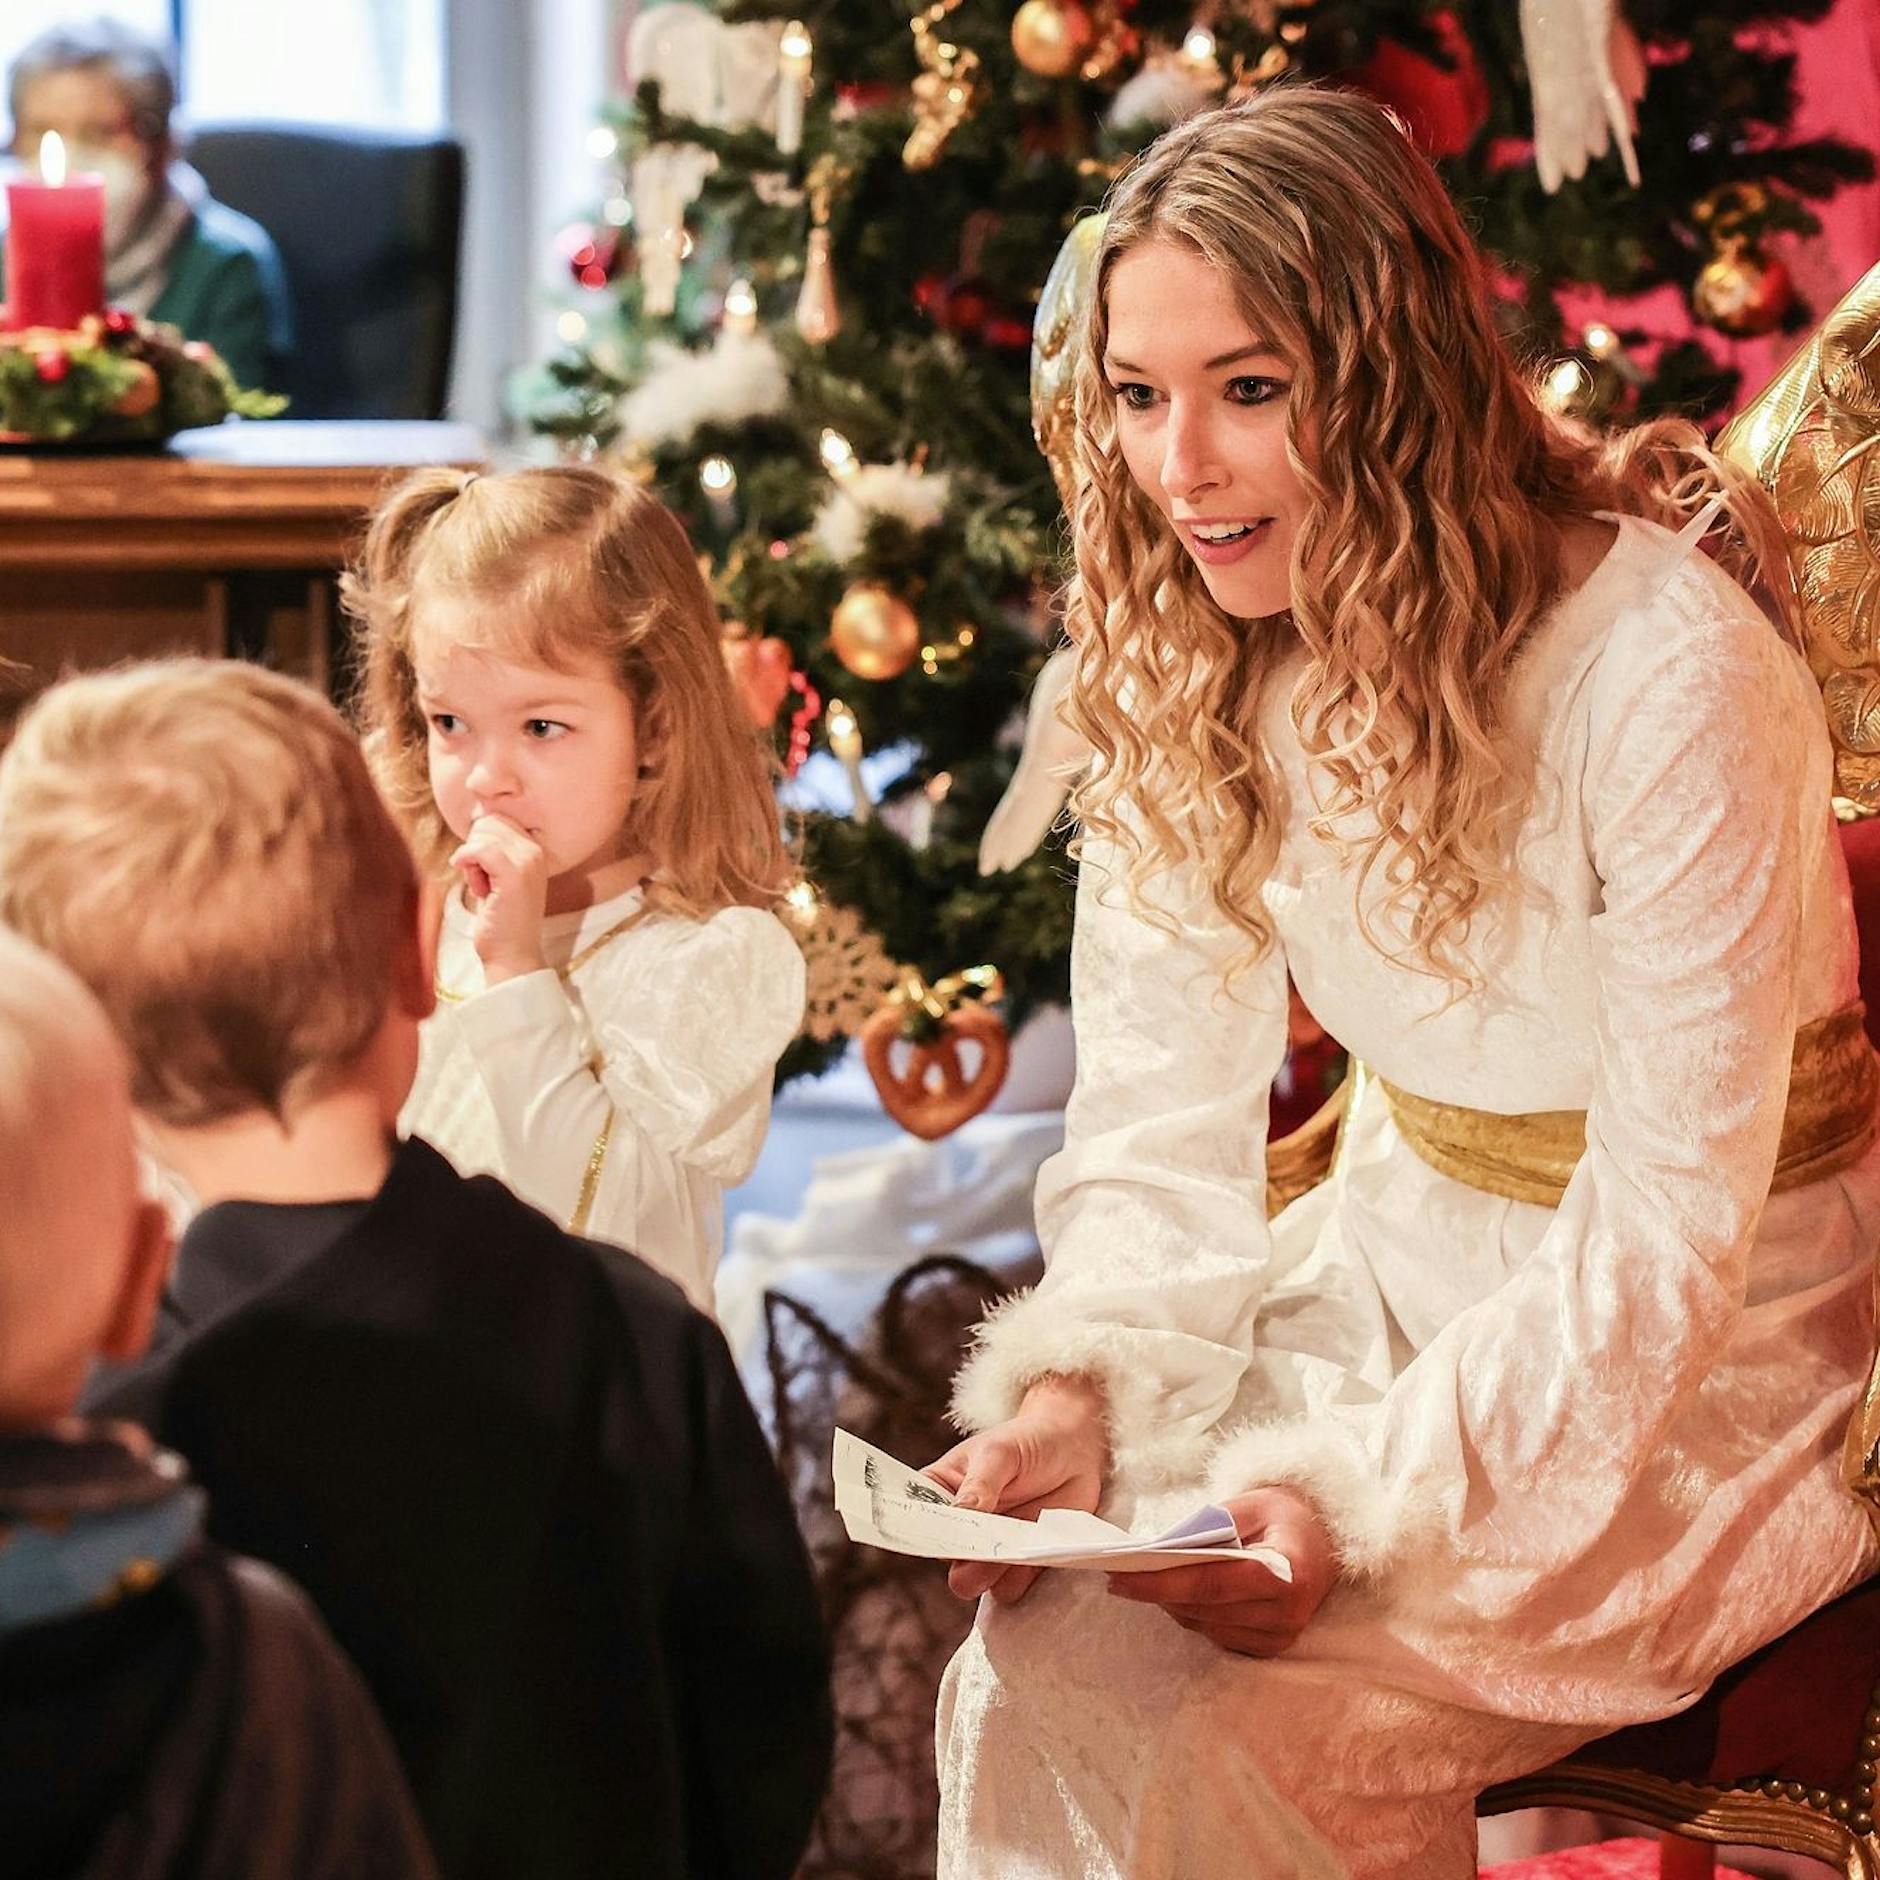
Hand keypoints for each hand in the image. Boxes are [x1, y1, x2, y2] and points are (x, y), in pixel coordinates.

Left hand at [452, 815, 547, 983]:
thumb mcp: (499, 878)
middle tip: (481, 879)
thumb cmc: (501, 920)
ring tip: (483, 887)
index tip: (484, 870)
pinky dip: (465, 861)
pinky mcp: (514, 874)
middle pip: (489, 823)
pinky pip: (479, 849)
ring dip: (471, 860)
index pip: (498, 819)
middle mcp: (536, 852)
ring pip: (483, 835)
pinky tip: (472, 883)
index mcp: (536, 850)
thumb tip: (476, 821)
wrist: (512, 955)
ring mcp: (528, 862)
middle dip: (475, 848)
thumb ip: (494, 850)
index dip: (481, 841)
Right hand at [924, 1373, 1109, 1606]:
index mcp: (940, 1491)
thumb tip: (960, 1512)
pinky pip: (1007, 1589)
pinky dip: (1018, 1578)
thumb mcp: (999, 1452)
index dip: (912, 1529)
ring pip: (970, 1580)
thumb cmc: (1026, 1442)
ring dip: (986, 1573)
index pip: (912, 1516)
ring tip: (1010, 1549)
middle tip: (980, 1542)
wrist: (1074, 1451)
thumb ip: (980, 1483)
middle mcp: (959, 1526)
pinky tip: (1035, 1554)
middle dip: (956, 1555)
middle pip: (941, 1556)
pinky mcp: (1018, 1566)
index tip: (928, 1532)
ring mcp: (988, 1549)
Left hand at [1105, 1484, 1335, 1655]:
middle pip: (1204, 1609)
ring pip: (1206, 1626)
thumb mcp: (1249, 1504)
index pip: (1212, 1584)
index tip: (1119, 1577)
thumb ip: (1208, 1526)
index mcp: (1289, 1571)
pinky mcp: (1271, 1648)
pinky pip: (1218, 1635)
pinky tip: (1176, 1594)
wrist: (1321, 1541)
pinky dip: (1193, 1614)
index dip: (1162, 1583)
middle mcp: (1289, 1613)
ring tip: (1141, 1580)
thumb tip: (1160, 1551)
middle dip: (1158, 1592)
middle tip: (1119, 1575)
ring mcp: (1282, 1636)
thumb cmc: (1283, 1515)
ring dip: (1172, 1604)